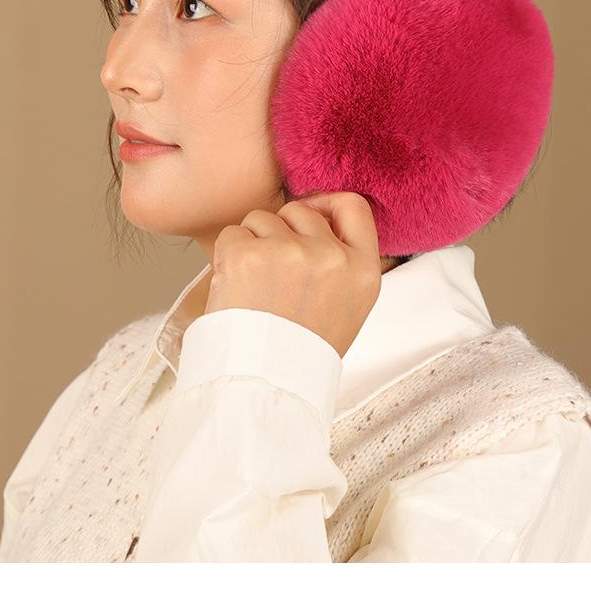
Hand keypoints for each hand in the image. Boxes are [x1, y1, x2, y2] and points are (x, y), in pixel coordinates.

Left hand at [204, 191, 382, 358]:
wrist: (263, 385)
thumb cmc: (299, 353)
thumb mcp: (347, 309)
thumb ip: (340, 264)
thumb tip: (316, 221)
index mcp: (363, 271)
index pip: (354, 208)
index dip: (327, 204)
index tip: (311, 213)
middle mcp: (331, 257)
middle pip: (300, 210)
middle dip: (281, 230)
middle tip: (271, 271)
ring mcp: (290, 252)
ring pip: (262, 218)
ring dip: (252, 243)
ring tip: (253, 287)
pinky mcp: (250, 254)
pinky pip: (232, 234)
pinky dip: (227, 256)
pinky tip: (235, 288)